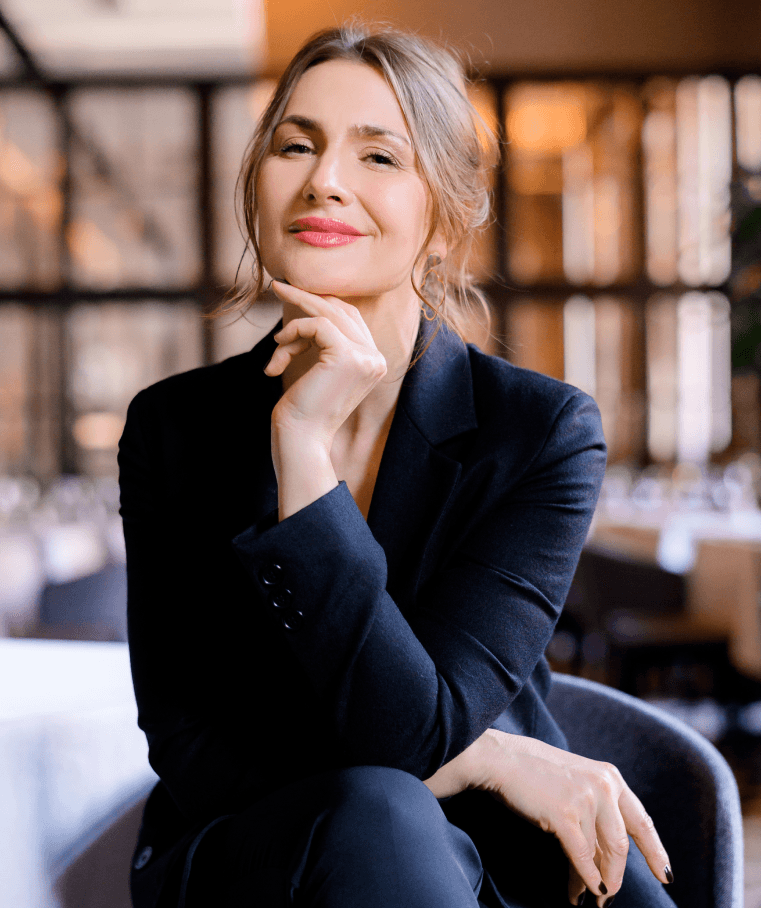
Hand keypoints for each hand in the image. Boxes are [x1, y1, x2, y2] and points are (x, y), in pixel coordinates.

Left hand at [265, 281, 386, 446]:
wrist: (301, 438)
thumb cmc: (302, 409)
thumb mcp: (316, 368)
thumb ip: (321, 341)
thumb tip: (306, 304)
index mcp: (373, 362)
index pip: (349, 319)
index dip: (319, 305)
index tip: (290, 294)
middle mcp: (376, 358)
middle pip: (341, 310)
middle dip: (306, 298)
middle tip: (277, 286)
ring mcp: (366, 357)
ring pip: (328, 314)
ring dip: (294, 323)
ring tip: (277, 342)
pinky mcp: (348, 356)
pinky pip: (317, 324)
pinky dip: (294, 331)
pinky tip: (280, 349)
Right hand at [475, 729, 672, 906]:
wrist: (505, 759)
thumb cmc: (537, 774)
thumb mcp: (578, 783)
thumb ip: (598, 811)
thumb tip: (606, 860)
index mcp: (611, 777)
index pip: (642, 821)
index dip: (654, 851)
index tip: (664, 874)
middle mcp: (604, 786)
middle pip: (621, 846)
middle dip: (616, 877)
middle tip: (608, 898)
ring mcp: (586, 799)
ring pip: (601, 854)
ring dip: (596, 882)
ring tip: (587, 898)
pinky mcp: (565, 814)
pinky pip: (582, 856)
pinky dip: (585, 878)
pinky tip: (581, 892)